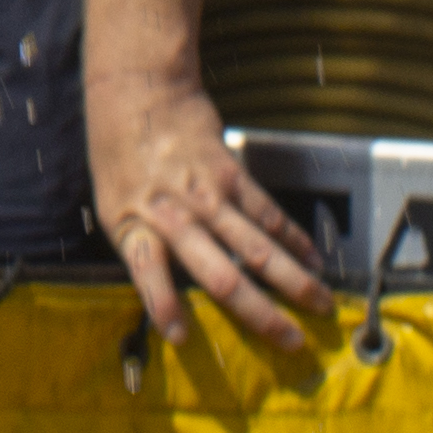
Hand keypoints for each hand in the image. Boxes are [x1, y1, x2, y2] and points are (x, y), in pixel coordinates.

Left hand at [84, 65, 328, 349]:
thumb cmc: (120, 156)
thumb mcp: (111, 206)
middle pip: (221, 274)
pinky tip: (314, 260)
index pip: (147, 271)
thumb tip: (167, 295)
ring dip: (293, 279)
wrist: (140, 91)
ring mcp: (207, 195)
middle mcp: (173, 215)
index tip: (182, 338)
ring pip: (258, 247)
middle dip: (260, 313)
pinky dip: (293, 239)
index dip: (162, 305)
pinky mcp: (231, 175)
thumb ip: (141, 247)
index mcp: (133, 225)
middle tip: (293, 342)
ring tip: (321, 304)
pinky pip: (268, 213)